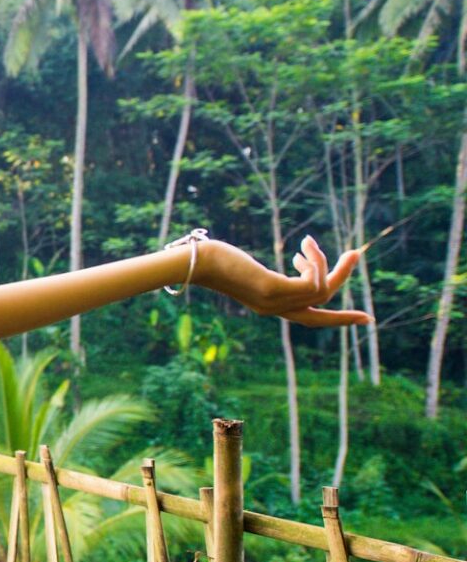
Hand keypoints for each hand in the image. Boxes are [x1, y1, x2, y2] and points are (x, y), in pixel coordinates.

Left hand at [196, 235, 371, 326]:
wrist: (196, 263)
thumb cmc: (216, 261)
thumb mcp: (248, 268)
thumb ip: (269, 272)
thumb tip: (295, 261)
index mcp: (271, 307)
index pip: (312, 319)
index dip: (339, 319)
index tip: (366, 319)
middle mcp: (276, 310)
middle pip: (324, 306)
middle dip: (343, 280)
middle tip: (354, 253)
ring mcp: (275, 302)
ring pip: (323, 290)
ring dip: (325, 262)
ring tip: (308, 242)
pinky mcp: (273, 290)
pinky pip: (313, 283)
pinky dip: (316, 264)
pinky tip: (303, 248)